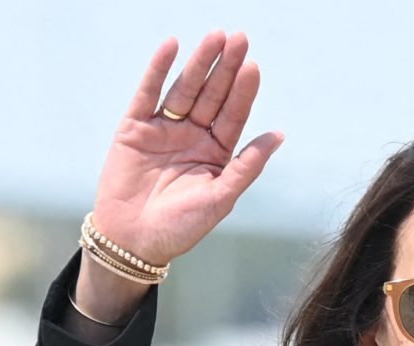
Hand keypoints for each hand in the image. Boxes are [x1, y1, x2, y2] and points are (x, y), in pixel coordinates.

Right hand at [91, 31, 283, 265]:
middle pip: (213, 95)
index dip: (243, 91)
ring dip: (199, 63)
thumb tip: (279, 135)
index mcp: (216, 153)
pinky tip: (172, 46)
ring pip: (185, 89)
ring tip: (215, 37)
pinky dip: (158, 69)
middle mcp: (192, 136)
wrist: (134, 241)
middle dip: (226, 67)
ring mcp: (164, 129)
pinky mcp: (135, 127)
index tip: (254, 66)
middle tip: (239, 38)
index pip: (233, 115)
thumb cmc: (181, 227)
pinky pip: (148, 93)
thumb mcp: (220, 197)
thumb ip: (247, 165)